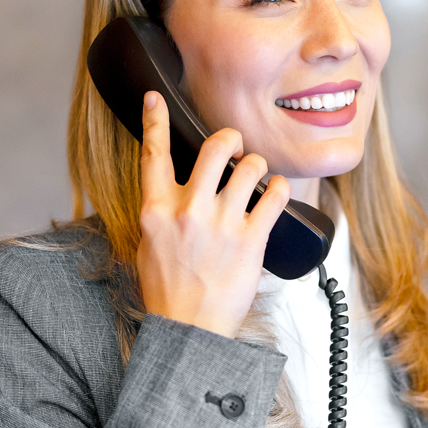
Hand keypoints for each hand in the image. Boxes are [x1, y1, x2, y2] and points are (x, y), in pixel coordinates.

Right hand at [135, 92, 291, 337]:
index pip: (154, 154)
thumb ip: (161, 212)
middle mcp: (189, 212)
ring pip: (250, 168)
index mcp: (156, 211)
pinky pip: (274, 196)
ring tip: (257, 177)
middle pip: (214, 149)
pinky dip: (278, 188)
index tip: (157, 98)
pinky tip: (276, 191)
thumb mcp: (149, 245)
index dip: (156, 120)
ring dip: (258, 166)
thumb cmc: (169, 291)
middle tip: (235, 144)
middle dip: (230, 138)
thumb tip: (172, 188)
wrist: (190, 329)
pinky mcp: (251, 240)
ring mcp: (222, 225)